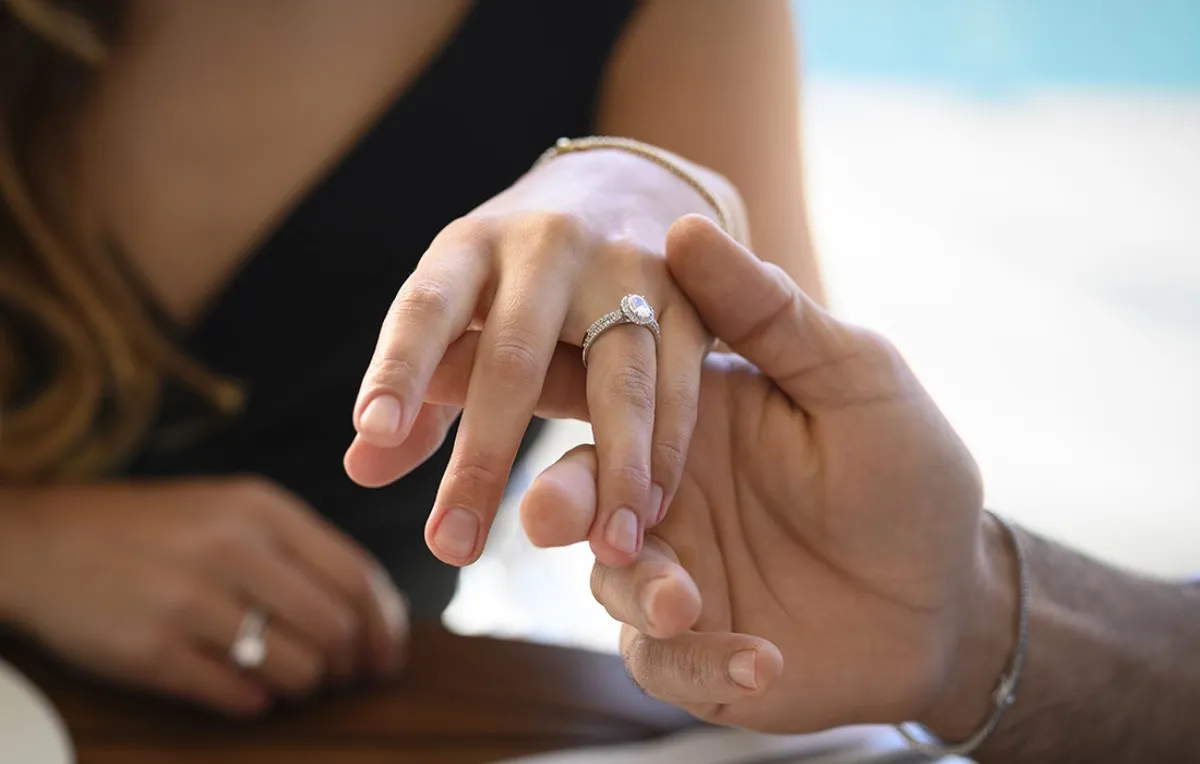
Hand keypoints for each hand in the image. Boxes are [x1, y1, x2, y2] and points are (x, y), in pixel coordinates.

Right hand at [0, 477, 406, 715]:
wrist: (47, 541)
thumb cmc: (159, 531)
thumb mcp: (235, 511)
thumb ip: (302, 550)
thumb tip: (373, 616)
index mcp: (262, 509)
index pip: (357, 576)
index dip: (384, 627)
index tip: (387, 657)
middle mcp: (232, 548)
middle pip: (335, 627)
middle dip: (348, 664)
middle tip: (340, 676)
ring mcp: (189, 599)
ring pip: (295, 667)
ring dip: (304, 685)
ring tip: (288, 679)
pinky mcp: (151, 650)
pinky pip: (236, 693)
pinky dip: (254, 701)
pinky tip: (244, 690)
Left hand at [344, 148, 717, 568]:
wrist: (627, 189)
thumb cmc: (520, 278)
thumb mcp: (463, 307)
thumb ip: (420, 389)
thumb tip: (360, 466)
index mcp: (473, 245)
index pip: (426, 305)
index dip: (399, 367)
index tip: (369, 432)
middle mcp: (547, 245)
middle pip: (513, 354)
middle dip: (484, 458)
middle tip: (453, 548)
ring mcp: (626, 266)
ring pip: (619, 375)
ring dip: (614, 468)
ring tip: (605, 549)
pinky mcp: (691, 296)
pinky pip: (681, 383)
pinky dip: (666, 454)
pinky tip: (651, 514)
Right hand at [515, 217, 1013, 733]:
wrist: (951, 594)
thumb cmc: (909, 471)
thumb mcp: (854, 380)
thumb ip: (770, 316)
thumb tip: (686, 225)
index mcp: (687, 414)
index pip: (592, 384)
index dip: (524, 376)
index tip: (461, 364)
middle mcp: (663, 490)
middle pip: (574, 489)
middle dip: (555, 500)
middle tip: (548, 516)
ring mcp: (674, 568)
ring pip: (609, 580)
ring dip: (636, 587)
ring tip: (685, 601)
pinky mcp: (694, 646)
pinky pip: (666, 663)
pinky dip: (701, 664)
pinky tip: (763, 660)